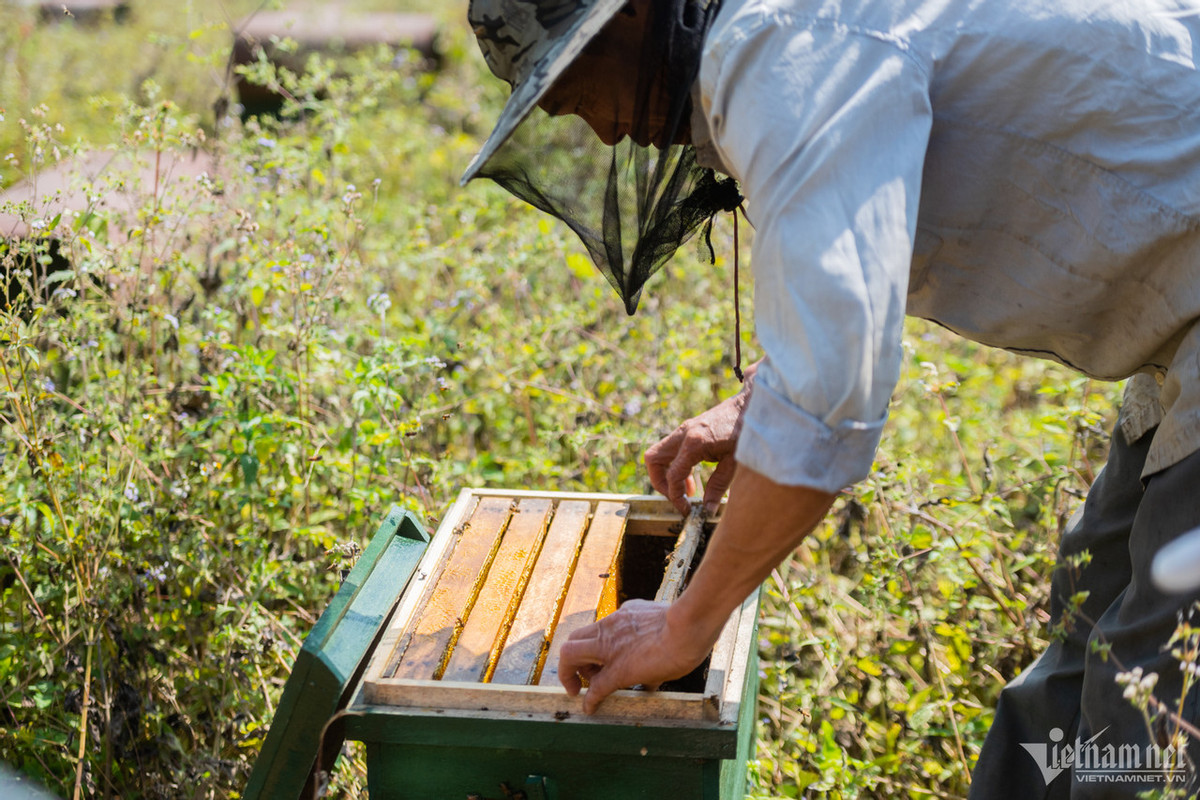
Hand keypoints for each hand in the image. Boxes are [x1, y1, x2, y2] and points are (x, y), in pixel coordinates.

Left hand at [557, 599, 716, 713]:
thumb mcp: (663, 623)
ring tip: (579, 689)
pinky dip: (589, 700)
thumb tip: (658, 657)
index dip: (595, 644)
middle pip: (575, 638)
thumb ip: (654, 637)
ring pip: (570, 653)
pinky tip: (589, 709)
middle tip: (583, 674)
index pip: (600, 628)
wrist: (689, 628)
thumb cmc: (688, 624)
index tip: (600, 658)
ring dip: (572, 673)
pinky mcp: (618, 671)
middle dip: (574, 658)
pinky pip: (595, 687)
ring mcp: (611, 648)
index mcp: (625, 614)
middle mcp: (611, 627)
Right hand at [645, 370, 755, 514]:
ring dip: (667, 475)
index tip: (686, 510)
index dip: (676, 497)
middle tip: (678, 497)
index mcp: (694, 443)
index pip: (673, 475)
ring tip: (688, 491)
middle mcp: (683, 435)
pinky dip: (675, 466)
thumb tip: (707, 508)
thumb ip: (719, 486)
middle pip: (653, 460)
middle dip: (660, 483)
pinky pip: (670, 451)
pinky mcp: (688, 430)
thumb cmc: (746, 431)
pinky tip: (692, 478)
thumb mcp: (735, 462)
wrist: (750, 404)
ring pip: (658, 454)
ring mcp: (683, 430)